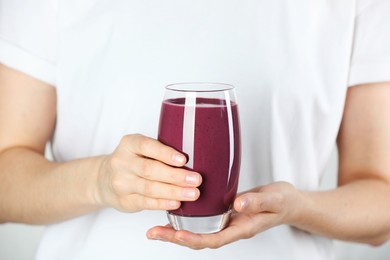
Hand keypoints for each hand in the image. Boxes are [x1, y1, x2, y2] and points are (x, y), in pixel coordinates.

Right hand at [94, 134, 201, 211]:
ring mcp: (121, 183)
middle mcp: (122, 162)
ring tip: (193, 193)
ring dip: (174, 191)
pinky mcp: (124, 200)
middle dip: (175, 176)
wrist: (104, 179)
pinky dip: (163, 203)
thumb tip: (193, 157)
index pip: (147, 146)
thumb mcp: (141, 148)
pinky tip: (177, 202)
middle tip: (196, 179)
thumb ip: (160, 150)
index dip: (165, 153)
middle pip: (150, 170)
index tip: (183, 160)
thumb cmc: (133, 160)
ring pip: (149, 188)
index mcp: (129, 144)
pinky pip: (146, 203)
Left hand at [146, 182, 301, 248]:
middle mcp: (231, 228)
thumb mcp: (274, 200)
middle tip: (153, 233)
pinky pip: (203, 220)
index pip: (214, 239)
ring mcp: (227, 222)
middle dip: (176, 237)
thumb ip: (257, 202)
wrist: (289, 203)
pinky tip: (176, 213)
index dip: (193, 239)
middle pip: (200, 239)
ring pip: (198, 231)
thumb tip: (237, 205)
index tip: (175, 235)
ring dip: (177, 231)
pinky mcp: (225, 212)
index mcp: (242, 229)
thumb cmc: (283, 203)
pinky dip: (187, 220)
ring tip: (156, 228)